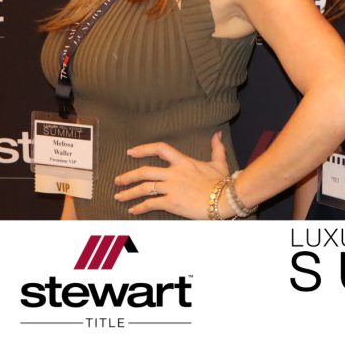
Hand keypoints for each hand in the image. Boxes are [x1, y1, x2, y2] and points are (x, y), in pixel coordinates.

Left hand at [114, 132, 230, 217]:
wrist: (226, 198)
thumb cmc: (223, 182)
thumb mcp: (219, 163)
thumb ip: (216, 148)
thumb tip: (217, 134)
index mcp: (183, 161)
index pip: (160, 149)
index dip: (143, 149)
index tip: (131, 152)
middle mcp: (174, 173)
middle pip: (145, 171)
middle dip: (128, 176)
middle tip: (118, 180)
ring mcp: (172, 188)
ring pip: (144, 188)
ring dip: (129, 193)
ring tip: (119, 196)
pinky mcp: (172, 202)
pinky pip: (151, 204)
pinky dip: (140, 207)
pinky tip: (133, 210)